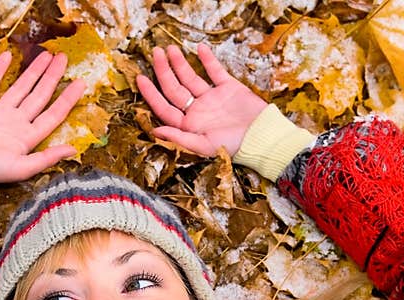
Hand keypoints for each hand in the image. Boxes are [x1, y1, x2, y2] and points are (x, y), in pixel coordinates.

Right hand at [0, 50, 86, 186]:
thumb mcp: (22, 168)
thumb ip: (47, 158)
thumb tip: (73, 150)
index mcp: (28, 136)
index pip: (53, 114)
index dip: (67, 99)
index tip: (81, 83)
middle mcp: (17, 122)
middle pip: (40, 95)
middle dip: (52, 77)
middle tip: (63, 58)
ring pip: (21, 87)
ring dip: (33, 71)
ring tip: (46, 55)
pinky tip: (8, 56)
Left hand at [136, 43, 267, 157]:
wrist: (263, 136)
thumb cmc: (233, 146)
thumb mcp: (203, 145)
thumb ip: (179, 138)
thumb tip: (154, 131)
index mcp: (188, 125)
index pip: (164, 107)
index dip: (151, 94)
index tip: (141, 78)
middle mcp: (197, 110)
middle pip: (174, 89)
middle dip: (164, 71)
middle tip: (156, 53)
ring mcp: (212, 98)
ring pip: (191, 78)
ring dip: (180, 64)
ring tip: (170, 49)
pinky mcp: (228, 88)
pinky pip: (215, 71)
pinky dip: (208, 60)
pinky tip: (199, 48)